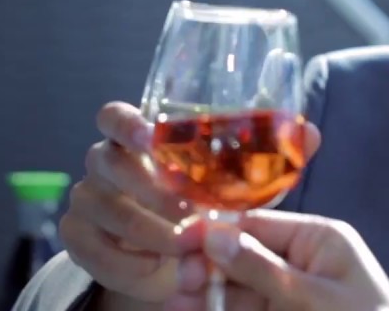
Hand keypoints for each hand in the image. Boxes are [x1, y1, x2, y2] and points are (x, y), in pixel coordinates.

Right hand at [60, 102, 320, 302]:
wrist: (169, 257)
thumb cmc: (205, 205)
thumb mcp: (237, 182)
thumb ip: (268, 156)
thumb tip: (309, 134)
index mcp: (137, 138)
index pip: (113, 116)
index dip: (127, 123)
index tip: (153, 137)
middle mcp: (103, 163)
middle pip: (106, 162)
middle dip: (148, 188)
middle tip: (188, 212)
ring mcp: (85, 200)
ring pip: (102, 210)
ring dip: (147, 232)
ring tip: (186, 250)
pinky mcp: (79, 240)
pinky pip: (94, 252)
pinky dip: (128, 265)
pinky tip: (160, 273)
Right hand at [164, 210, 388, 310]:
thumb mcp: (315, 299)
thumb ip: (264, 271)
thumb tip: (215, 237)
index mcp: (320, 241)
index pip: (259, 226)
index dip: (218, 232)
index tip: (182, 242)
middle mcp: (301, 263)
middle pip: (243, 258)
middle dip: (208, 268)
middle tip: (180, 281)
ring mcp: (291, 296)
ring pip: (238, 291)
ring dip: (207, 296)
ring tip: (175, 304)